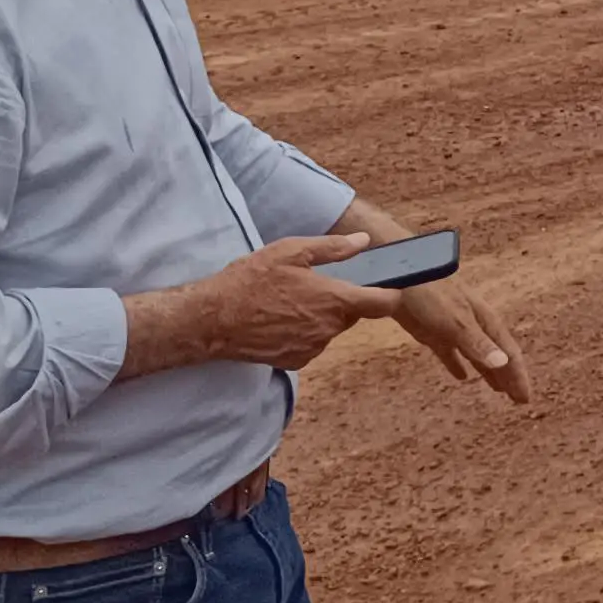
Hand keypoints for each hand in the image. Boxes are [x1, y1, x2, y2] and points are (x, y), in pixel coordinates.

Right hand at [148, 235, 401, 372]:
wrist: (212, 320)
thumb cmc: (250, 281)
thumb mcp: (291, 251)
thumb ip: (333, 248)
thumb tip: (363, 242)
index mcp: (335, 300)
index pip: (383, 303)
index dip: (390, 294)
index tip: (387, 286)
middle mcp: (328, 328)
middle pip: (353, 314)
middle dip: (342, 300)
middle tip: (313, 284)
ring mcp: (312, 348)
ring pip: (330, 328)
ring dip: (320, 316)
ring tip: (289, 301)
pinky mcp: (294, 361)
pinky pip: (311, 343)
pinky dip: (303, 332)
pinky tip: (279, 319)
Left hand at [392, 273, 535, 402]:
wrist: (399, 272)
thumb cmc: (430, 293)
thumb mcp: (455, 320)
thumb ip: (478, 342)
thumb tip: (504, 363)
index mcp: (484, 321)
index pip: (508, 354)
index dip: (517, 376)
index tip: (525, 399)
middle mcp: (473, 325)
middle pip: (496, 355)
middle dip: (509, 377)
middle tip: (520, 400)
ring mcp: (453, 328)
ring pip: (477, 355)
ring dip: (488, 373)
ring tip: (499, 390)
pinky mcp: (432, 331)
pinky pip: (451, 353)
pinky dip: (458, 366)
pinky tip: (461, 378)